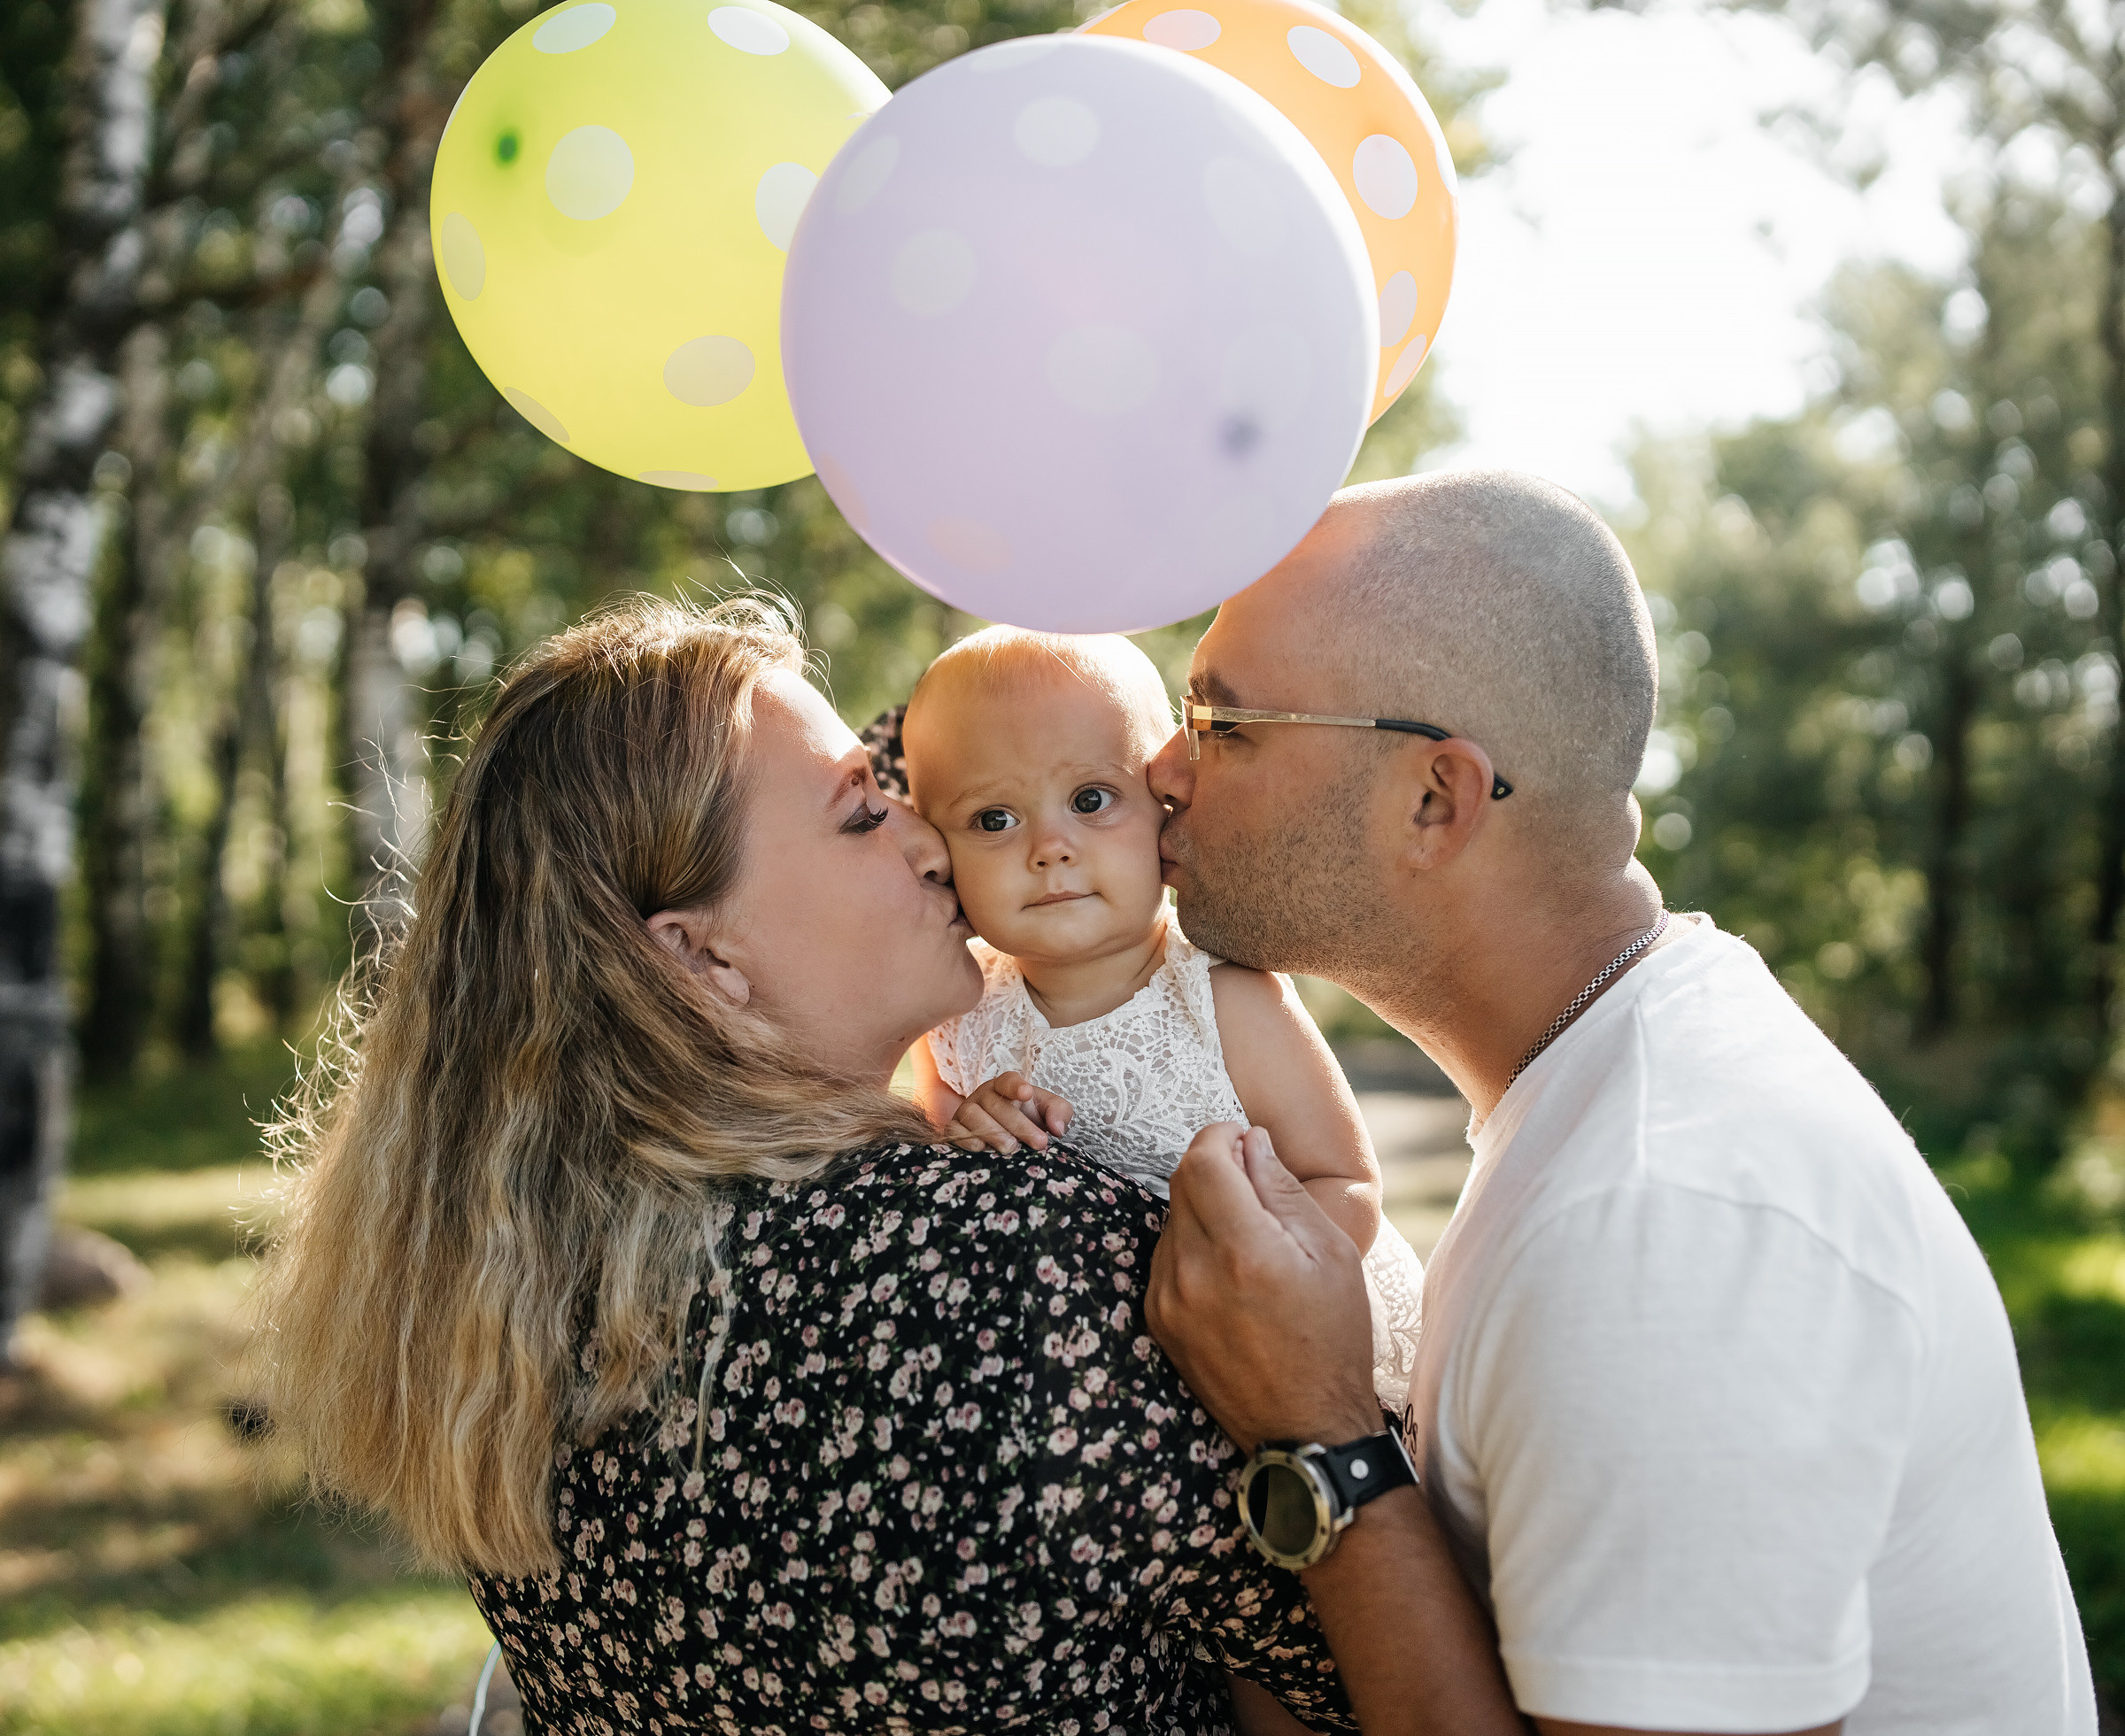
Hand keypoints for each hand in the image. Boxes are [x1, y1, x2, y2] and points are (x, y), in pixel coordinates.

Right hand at [945, 1072, 1073, 1153]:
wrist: (1004, 1138)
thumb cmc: (1028, 1120)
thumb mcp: (1048, 1112)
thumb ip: (1059, 1113)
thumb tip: (1058, 1128)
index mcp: (1005, 1086)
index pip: (1008, 1080)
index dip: (1015, 1086)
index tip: (1027, 1093)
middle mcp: (983, 1095)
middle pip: (996, 1104)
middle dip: (1019, 1125)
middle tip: (1038, 1142)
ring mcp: (966, 1111)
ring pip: (974, 1116)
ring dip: (994, 1133)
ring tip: (1011, 1148)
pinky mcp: (954, 1128)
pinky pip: (955, 1131)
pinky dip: (968, 1139)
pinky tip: (983, 1149)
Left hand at [1147, 1123, 1377, 1451]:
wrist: (1305, 1428)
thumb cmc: (1334, 1339)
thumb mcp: (1332, 1255)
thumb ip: (1283, 1190)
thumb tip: (1251, 1141)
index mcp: (1243, 1252)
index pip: (1202, 1160)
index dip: (1221, 1136)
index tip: (1245, 1141)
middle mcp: (1194, 1273)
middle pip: (1181, 1182)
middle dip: (1214, 1166)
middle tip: (1252, 1180)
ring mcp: (1168, 1299)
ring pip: (1171, 1217)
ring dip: (1203, 1207)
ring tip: (1248, 1235)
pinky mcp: (1158, 1320)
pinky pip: (1165, 1256)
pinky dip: (1192, 1244)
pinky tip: (1229, 1268)